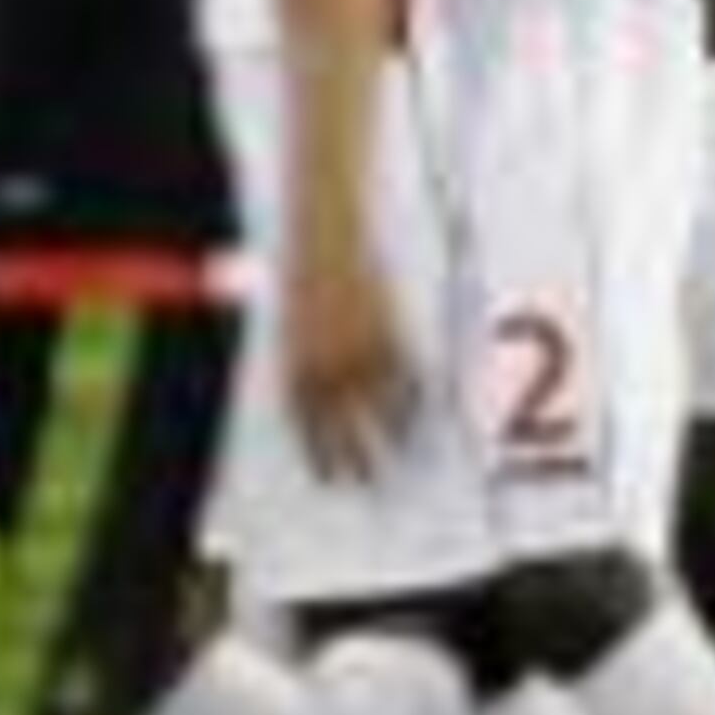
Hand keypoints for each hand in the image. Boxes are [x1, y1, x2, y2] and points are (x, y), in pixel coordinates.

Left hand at [281, 221, 415, 485]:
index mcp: (295, 362)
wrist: (326, 231)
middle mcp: (326, 363)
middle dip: (356, 458)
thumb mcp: (293, 321)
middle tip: (368, 484)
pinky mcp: (389, 332)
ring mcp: (360, 350)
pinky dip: (414, 399)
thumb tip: (324, 399)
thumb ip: (306, 360)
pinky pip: (406, 378)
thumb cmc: (306, 271)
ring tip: (402, 458)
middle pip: (344, 426)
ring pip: (381, 409)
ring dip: (392, 437)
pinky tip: (421, 415)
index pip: (306, 424)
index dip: (319, 454)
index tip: (329, 479)